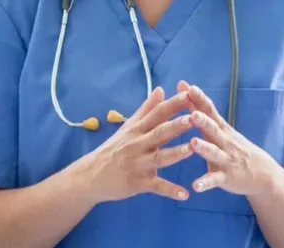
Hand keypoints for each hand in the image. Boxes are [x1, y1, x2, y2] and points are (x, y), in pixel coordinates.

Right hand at [83, 87, 194, 203]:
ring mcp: (138, 164)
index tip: (188, 93)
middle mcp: (138, 144)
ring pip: (159, 158)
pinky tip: (185, 194)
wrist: (90, 176)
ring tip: (191, 149)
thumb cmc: (114, 149)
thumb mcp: (129, 127)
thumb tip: (160, 89)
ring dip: (176, 153)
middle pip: (159, 133)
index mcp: (138, 129)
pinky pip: (157, 187)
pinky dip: (171, 191)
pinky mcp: (138, 183)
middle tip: (193, 118)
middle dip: (176, 125)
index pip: (157, 113)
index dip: (172, 104)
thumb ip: (146, 109)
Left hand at [177, 80, 279, 196]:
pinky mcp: (226, 177)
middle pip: (213, 129)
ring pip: (214, 153)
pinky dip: (205, 183)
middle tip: (192, 113)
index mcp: (221, 128)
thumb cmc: (235, 147)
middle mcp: (224, 141)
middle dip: (203, 121)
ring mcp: (226, 159)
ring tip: (193, 143)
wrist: (263, 173)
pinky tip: (195, 186)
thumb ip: (202, 110)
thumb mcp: (221, 128)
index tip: (185, 86)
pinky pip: (215, 180)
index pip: (209, 110)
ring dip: (204, 148)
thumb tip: (186, 88)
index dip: (198, 98)